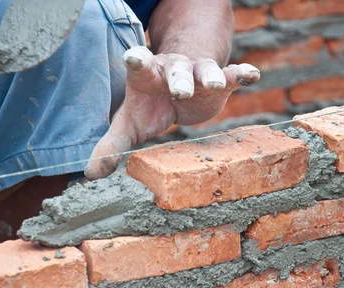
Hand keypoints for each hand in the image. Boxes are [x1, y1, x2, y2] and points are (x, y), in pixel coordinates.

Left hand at [84, 46, 259, 179]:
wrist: (179, 89)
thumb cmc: (149, 106)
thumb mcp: (129, 124)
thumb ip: (111, 144)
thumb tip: (91, 173)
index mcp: (147, 75)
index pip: (141, 64)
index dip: (138, 60)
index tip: (134, 58)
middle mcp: (173, 70)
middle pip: (177, 70)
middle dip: (179, 80)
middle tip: (178, 92)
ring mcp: (198, 73)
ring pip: (205, 70)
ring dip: (210, 75)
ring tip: (214, 84)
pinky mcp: (221, 82)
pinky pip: (233, 74)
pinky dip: (242, 73)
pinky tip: (253, 74)